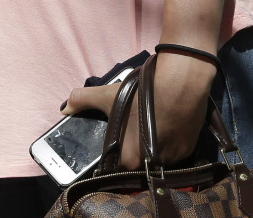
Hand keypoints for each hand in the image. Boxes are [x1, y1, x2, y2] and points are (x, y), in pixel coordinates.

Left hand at [62, 55, 215, 168]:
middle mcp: (150, 165)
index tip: (111, 151)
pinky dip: (168, 142)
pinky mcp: (188, 152)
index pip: (115, 168)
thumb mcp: (107, 95)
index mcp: (129, 159)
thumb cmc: (141, 94)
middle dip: (132, 151)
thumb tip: (65, 108)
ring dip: (150, 147)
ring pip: (156, 158)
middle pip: (136, 163)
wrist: (180, 84)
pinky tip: (165, 126)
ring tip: (147, 127)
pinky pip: (173, 152)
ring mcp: (172, 160)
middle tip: (130, 133)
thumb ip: (82, 101)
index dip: (111, 159)